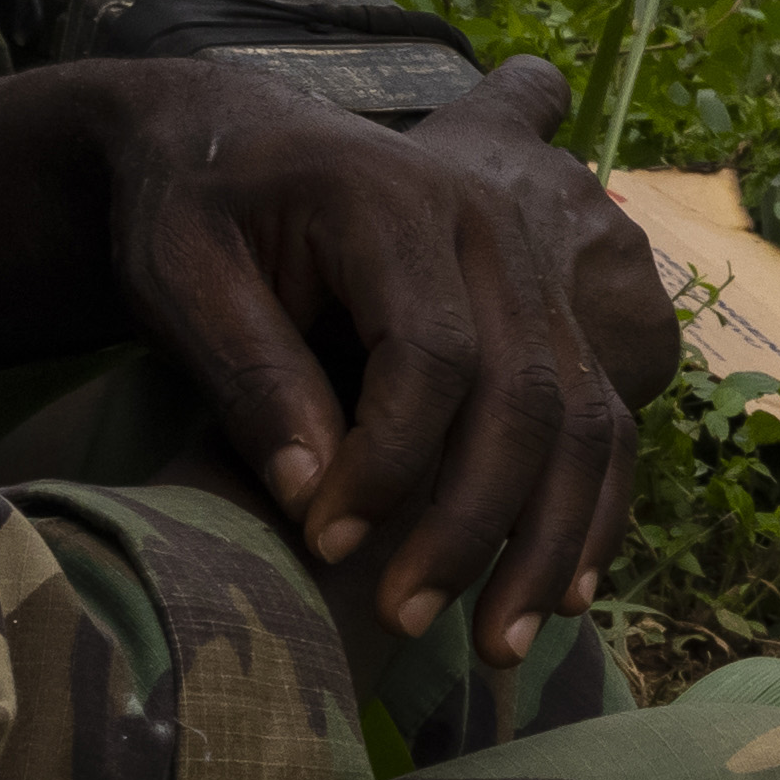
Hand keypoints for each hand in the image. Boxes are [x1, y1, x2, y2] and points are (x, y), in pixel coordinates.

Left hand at [0, 55, 678, 657]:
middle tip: (402, 617)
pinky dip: (589, 510)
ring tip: (496, 645)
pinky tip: (558, 593)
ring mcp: (530, 270)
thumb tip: (311, 495)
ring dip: (549, 540)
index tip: (320, 540)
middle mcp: (488, 227)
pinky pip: (600, 418)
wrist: (230, 135)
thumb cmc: (190, 205)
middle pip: (524, 393)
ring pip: (581, 416)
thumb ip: (250, 371)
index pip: (431, 353)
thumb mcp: (180, 272)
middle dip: (472, 524)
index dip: (385, 462)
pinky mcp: (543, 311)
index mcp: (396, 198)